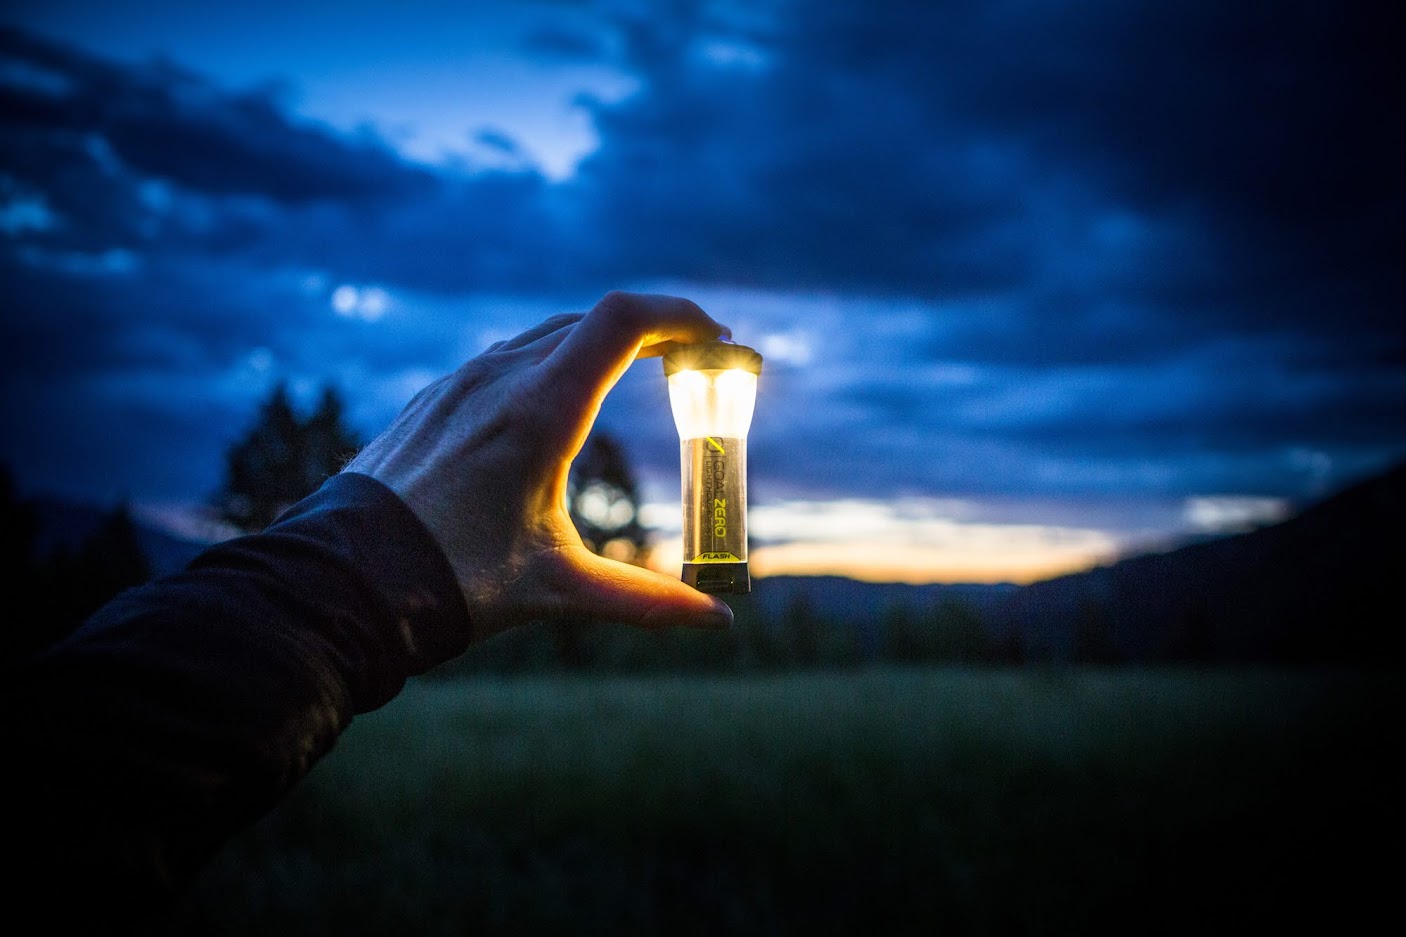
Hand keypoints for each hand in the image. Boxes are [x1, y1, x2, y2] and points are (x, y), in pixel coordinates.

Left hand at [344, 291, 734, 642]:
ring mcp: (461, 383)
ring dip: (600, 342)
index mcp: (540, 411)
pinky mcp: (435, 399)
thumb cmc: (452, 582)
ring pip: (547, 334)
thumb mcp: (558, 588)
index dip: (679, 316)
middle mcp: (500, 379)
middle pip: (593, 320)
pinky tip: (561, 399)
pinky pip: (507, 356)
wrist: (344, 582)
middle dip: (653, 331)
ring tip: (638, 373)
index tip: (716, 337)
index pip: (623, 322)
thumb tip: (716, 621)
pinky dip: (553, 359)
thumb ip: (645, 600)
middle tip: (693, 363)